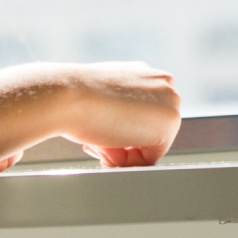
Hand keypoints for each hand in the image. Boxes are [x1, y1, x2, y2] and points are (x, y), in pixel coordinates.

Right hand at [62, 61, 181, 166]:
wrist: (67, 97)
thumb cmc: (75, 97)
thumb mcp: (102, 97)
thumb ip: (120, 107)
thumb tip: (120, 125)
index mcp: (146, 74)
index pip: (142, 118)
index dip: (120, 134)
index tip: (101, 138)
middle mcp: (163, 83)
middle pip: (149, 131)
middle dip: (123, 145)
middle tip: (97, 144)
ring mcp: (170, 100)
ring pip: (151, 144)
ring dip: (123, 153)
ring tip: (99, 144)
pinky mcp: (169, 122)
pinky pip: (152, 157)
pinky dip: (129, 162)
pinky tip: (107, 147)